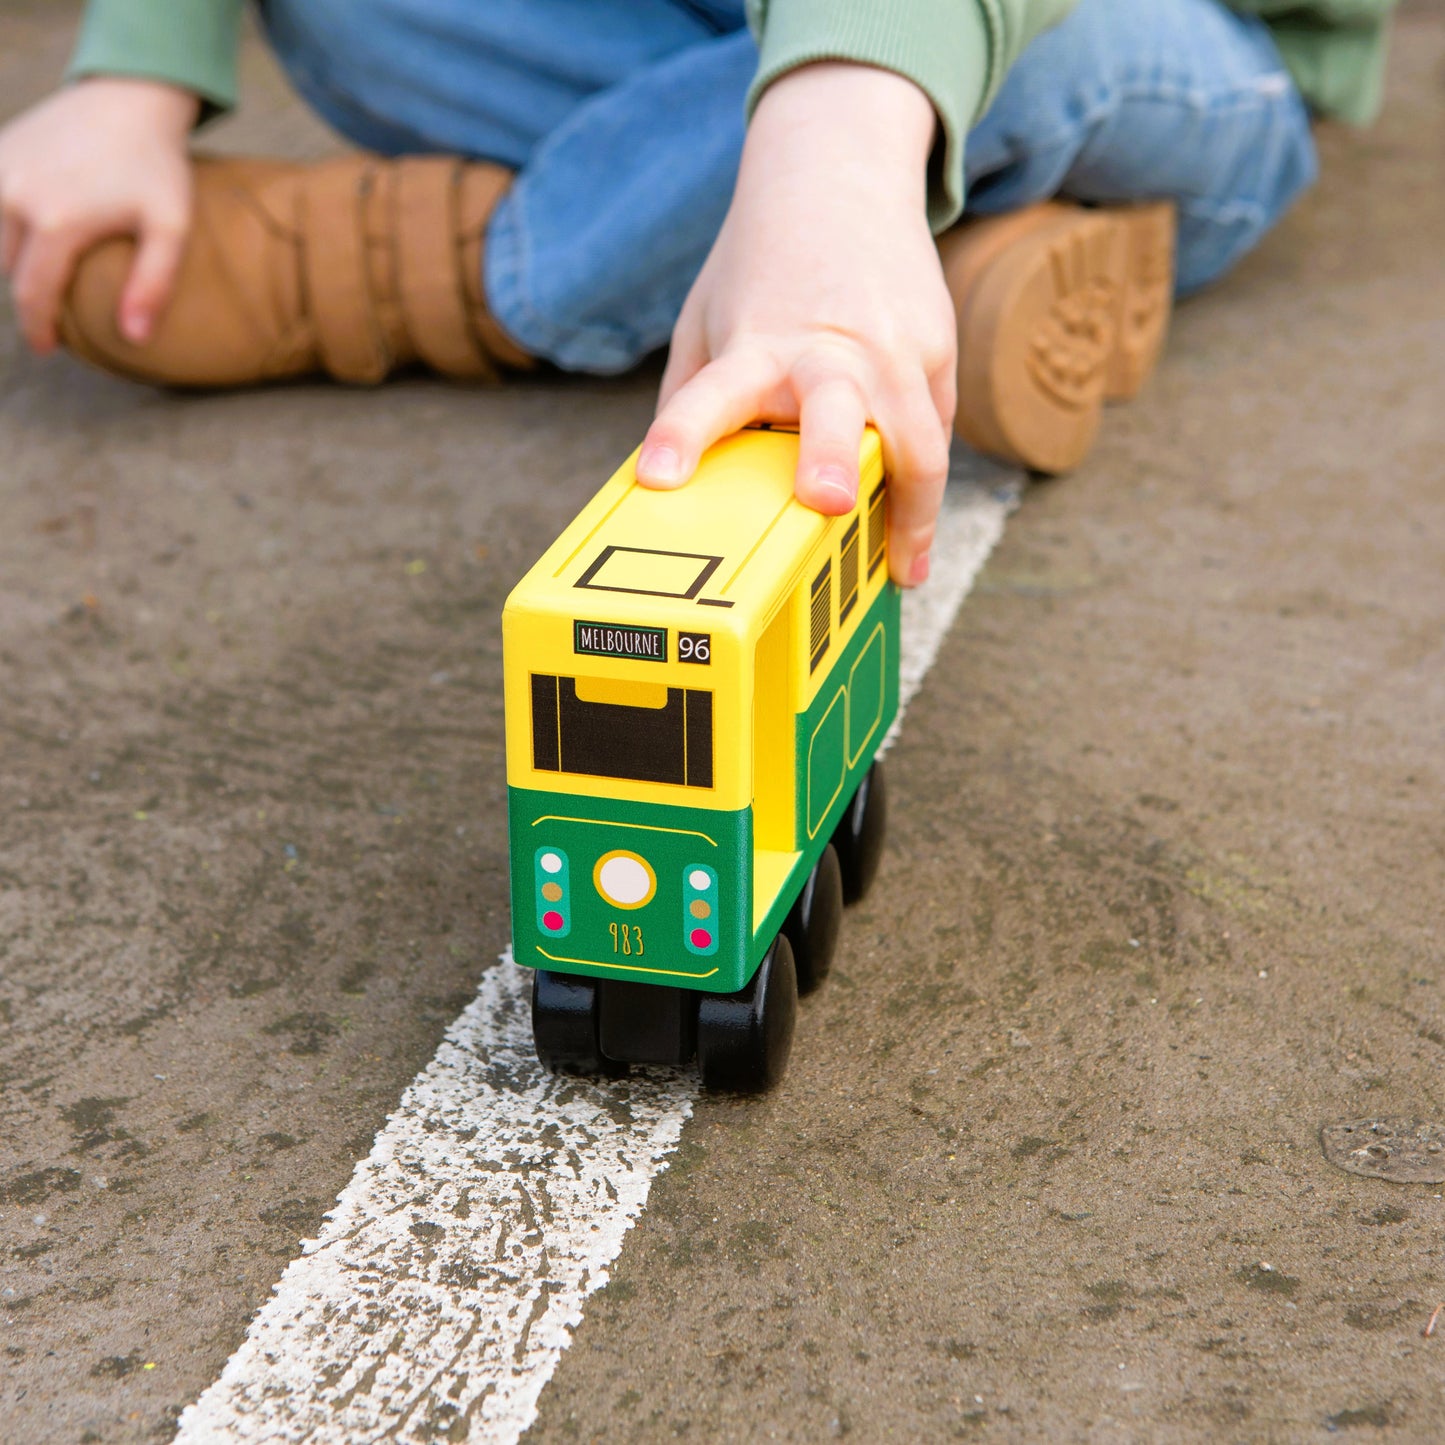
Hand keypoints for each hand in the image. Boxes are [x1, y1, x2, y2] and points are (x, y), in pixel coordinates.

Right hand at [0, 77, 197, 352]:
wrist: (130, 97)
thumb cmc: (158, 167)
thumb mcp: (172, 228)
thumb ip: (154, 285)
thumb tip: (135, 339)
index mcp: (55, 222)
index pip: (33, 295)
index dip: (38, 329)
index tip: (51, 349)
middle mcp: (15, 196)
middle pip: (10, 270)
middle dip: (29, 296)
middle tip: (57, 315)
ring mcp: (0, 170)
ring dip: (19, 262)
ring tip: (49, 277)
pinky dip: (10, 228)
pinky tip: (39, 237)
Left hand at [637, 63, 954, 586]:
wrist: (838, 169)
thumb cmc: (761, 265)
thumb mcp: (706, 318)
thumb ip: (692, 397)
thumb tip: (672, 491)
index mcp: (755, 344)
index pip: (711, 394)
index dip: (682, 435)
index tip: (656, 478)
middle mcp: (827, 350)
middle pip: (835, 411)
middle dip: (832, 458)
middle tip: (825, 501)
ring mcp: (892, 350)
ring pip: (917, 439)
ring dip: (913, 508)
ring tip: (902, 570)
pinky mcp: (936, 350)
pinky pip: (934, 431)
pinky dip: (923, 486)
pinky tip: (910, 536)